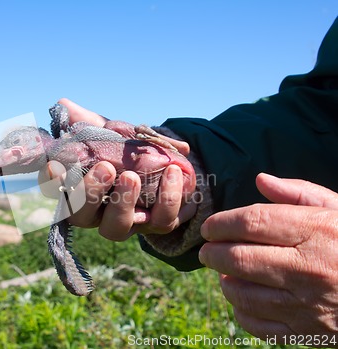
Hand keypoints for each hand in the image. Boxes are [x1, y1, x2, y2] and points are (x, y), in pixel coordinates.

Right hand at [39, 98, 194, 240]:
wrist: (170, 168)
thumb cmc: (130, 155)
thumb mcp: (110, 136)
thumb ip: (89, 123)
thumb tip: (64, 104)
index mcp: (81, 192)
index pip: (58, 191)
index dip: (52, 182)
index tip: (54, 166)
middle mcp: (98, 214)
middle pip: (81, 216)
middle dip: (90, 193)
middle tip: (104, 168)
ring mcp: (127, 222)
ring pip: (116, 227)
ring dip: (123, 201)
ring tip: (132, 175)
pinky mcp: (158, 224)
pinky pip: (162, 219)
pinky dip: (167, 196)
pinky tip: (172, 171)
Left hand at [199, 173, 337, 340]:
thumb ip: (299, 194)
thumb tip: (261, 180)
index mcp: (316, 232)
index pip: (251, 222)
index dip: (221, 223)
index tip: (210, 227)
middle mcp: (309, 269)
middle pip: (238, 258)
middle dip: (212, 252)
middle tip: (207, 249)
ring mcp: (307, 305)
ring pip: (243, 294)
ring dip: (224, 281)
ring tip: (223, 271)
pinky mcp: (308, 333)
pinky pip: (258, 324)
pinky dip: (241, 311)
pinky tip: (243, 297)